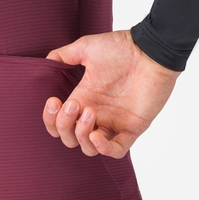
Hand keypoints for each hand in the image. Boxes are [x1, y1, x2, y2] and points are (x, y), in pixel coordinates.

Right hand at [43, 30, 179, 158]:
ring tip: (89, 112)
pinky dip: (103, 148)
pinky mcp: (131, 129)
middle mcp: (94, 116)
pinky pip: (116, 151)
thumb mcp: (85, 48)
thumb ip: (63, 55)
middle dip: (64, 125)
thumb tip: (47, 63)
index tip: (54, 101)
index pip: (58, 124)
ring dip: (81, 134)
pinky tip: (96, 135)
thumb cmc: (122, 48)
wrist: (151, 49)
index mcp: (82, 101)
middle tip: (74, 104)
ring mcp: (112, 124)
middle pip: (70, 139)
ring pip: (88, 149)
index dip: (51, 119)